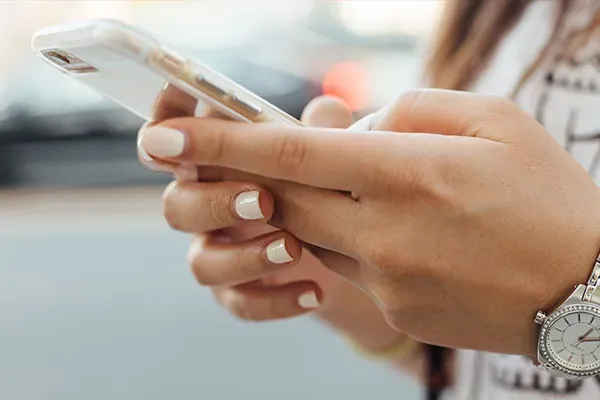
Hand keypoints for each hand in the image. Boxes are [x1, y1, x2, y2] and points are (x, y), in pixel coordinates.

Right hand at [139, 94, 378, 323]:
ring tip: (294, 249)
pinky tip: (315, 292)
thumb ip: (323, 133)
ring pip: (201, 262)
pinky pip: (238, 302)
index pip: (172, 142)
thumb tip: (327, 109)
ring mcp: (220, 251)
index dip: (163, 128)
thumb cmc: (324, 187)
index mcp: (217, 163)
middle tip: (264, 200)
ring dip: (243, 256)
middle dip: (214, 202)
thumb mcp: (328, 156)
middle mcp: (208, 206)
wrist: (349, 251)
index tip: (174, 128)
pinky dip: (274, 300)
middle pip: (177, 205)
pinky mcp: (239, 291)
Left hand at [140, 89, 599, 355]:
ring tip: (355, 186)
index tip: (164, 137)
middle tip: (229, 154)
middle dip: (246, 174)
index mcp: (410, 173)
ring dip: (307, 204)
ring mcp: (387, 280)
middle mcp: (387, 232)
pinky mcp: (394, 309)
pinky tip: (390, 227)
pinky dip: (345, 237)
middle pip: (282, 198)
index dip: (220, 142)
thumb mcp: (494, 122)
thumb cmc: (550, 194)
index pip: (290, 154)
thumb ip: (412, 110)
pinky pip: (344, 266)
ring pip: (308, 233)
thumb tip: (358, 125)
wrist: (590, 288)